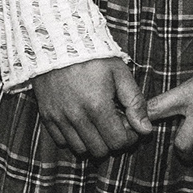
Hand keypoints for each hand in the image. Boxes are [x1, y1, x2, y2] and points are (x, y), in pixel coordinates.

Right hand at [33, 56, 152, 159]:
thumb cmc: (93, 56)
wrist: (58, 41)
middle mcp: (76, 116)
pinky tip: (81, 121)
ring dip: (92, 142)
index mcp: (97, 106)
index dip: (128, 138)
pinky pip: (61, 141)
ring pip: (80, 149)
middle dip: (111, 141)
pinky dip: (73, 137)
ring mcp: (59, 117)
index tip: (129, 126)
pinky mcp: (46, 116)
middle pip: (99, 150)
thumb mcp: (120, 73)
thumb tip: (145, 129)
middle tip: (114, 124)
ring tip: (97, 123)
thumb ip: (135, 103)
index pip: (117, 142)